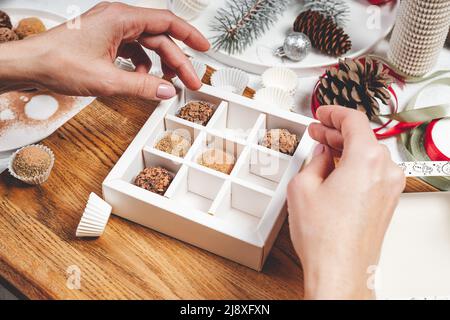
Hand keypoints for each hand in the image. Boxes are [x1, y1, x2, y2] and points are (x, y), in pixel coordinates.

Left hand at [0, 2, 209, 98]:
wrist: (30, 65)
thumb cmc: (57, 62)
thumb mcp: (107, 79)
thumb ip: (143, 85)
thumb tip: (167, 91)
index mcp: (121, 18)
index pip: (167, 22)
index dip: (190, 36)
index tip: (205, 48)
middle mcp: (117, 18)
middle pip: (159, 38)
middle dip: (177, 61)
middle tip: (191, 81)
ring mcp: (110, 29)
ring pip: (147, 45)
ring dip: (159, 64)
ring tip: (166, 83)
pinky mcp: (104, 40)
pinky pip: (132, 50)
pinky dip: (141, 65)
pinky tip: (141, 78)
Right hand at [287, 106, 405, 299]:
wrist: (339, 270)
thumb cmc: (324, 237)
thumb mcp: (302, 186)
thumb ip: (313, 161)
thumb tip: (321, 155)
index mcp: (367, 159)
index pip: (354, 120)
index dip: (333, 112)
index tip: (322, 113)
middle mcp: (385, 171)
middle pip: (362, 137)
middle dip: (336, 132)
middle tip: (317, 131)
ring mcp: (389, 188)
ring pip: (368, 155)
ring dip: (345, 149)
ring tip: (323, 150)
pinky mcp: (387, 202)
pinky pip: (371, 172)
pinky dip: (354, 165)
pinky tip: (335, 170)